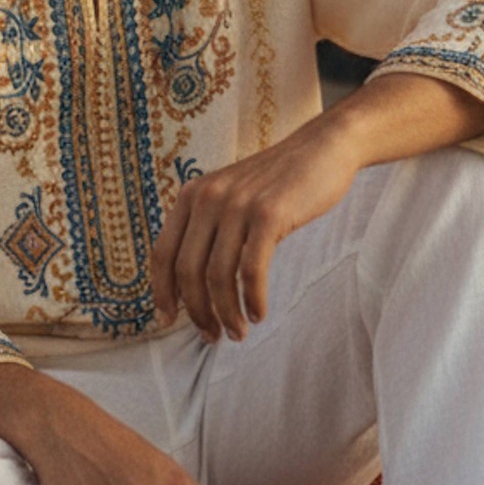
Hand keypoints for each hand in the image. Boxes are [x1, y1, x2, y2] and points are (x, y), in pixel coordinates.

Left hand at [151, 115, 359, 344]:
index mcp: (191, 195)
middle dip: (196, 312)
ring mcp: (237, 204)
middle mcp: (207, 197)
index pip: (162, 254)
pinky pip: (251, 270)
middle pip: (187, 271)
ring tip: (238, 332)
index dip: (161, 293)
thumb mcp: (230, 197)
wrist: (322, 149)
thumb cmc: (278, 183)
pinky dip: (252, 299)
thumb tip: (191, 286)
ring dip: (226, 313)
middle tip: (212, 336)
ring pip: (218, 276)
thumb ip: (208, 228)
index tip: (168, 322)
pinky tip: (259, 313)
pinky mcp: (268, 213)